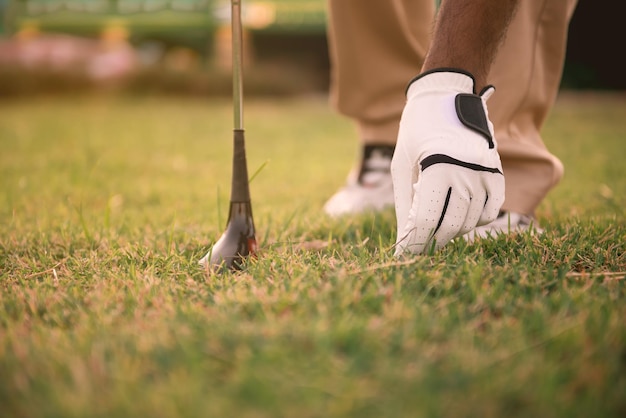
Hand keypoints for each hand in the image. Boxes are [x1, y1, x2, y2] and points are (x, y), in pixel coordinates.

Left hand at [391, 69, 504, 254]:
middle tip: (418, 246)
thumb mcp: (402, 163)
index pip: (426, 220)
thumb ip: (405, 201)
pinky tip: (460, 217)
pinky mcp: (495, 170)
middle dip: (432, 241)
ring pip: (472, 220)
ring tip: (436, 230)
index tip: (405, 254)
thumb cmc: (417, 129)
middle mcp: (465, 171)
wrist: (447, 94)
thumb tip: (405, 236)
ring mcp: (484, 171)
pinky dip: (477, 219)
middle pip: (451, 225)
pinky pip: (492, 208)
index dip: (414, 242)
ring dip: (453, 231)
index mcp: (436, 168)